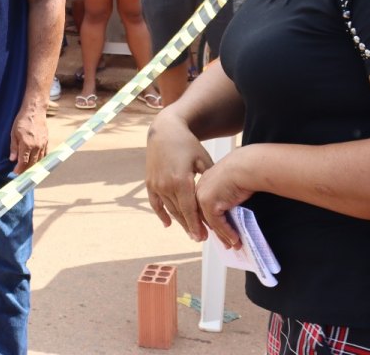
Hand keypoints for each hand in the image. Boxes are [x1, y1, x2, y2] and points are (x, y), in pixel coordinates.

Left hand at [9, 104, 47, 174]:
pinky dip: (41, 160)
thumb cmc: (22, 120)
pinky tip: (37, 163)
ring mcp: (42, 144)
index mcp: (26, 144)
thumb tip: (12, 159)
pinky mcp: (46, 142)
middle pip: (32, 163)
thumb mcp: (14, 133)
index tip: (16, 173)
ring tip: (28, 171)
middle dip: (26, 170)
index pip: (23, 162)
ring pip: (39, 160)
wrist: (35, 111)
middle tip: (21, 174)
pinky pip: (45, 155)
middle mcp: (36, 146)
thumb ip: (14, 147)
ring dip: (34, 167)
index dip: (19, 169)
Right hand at [144, 112, 213, 240]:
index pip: (189, 209)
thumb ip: (209, 180)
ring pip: (169, 209)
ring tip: (189, 232)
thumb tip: (220, 197)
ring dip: (179, 222)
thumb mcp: (203, 159)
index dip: (196, 224)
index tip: (203, 236)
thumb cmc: (188, 144)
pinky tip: (167, 224)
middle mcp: (166, 184)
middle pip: (179, 212)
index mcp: (181, 180)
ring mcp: (156, 184)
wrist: (164, 131)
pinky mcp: (150, 182)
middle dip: (190, 226)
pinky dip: (161, 214)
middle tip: (199, 239)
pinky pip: (155, 203)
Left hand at [194, 149, 255, 248]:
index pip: (201, 205)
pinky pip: (218, 223)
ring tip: (232, 244)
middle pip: (202, 215)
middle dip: (211, 231)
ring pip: (211, 222)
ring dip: (223, 235)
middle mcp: (199, 189)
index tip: (211, 231)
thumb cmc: (243, 171)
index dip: (206, 220)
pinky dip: (227, 233)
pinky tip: (235, 239)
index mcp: (203, 182)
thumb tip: (228, 209)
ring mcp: (202, 196)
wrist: (246, 166)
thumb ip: (224, 196)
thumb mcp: (229, 183)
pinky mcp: (209, 203)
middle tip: (221, 241)